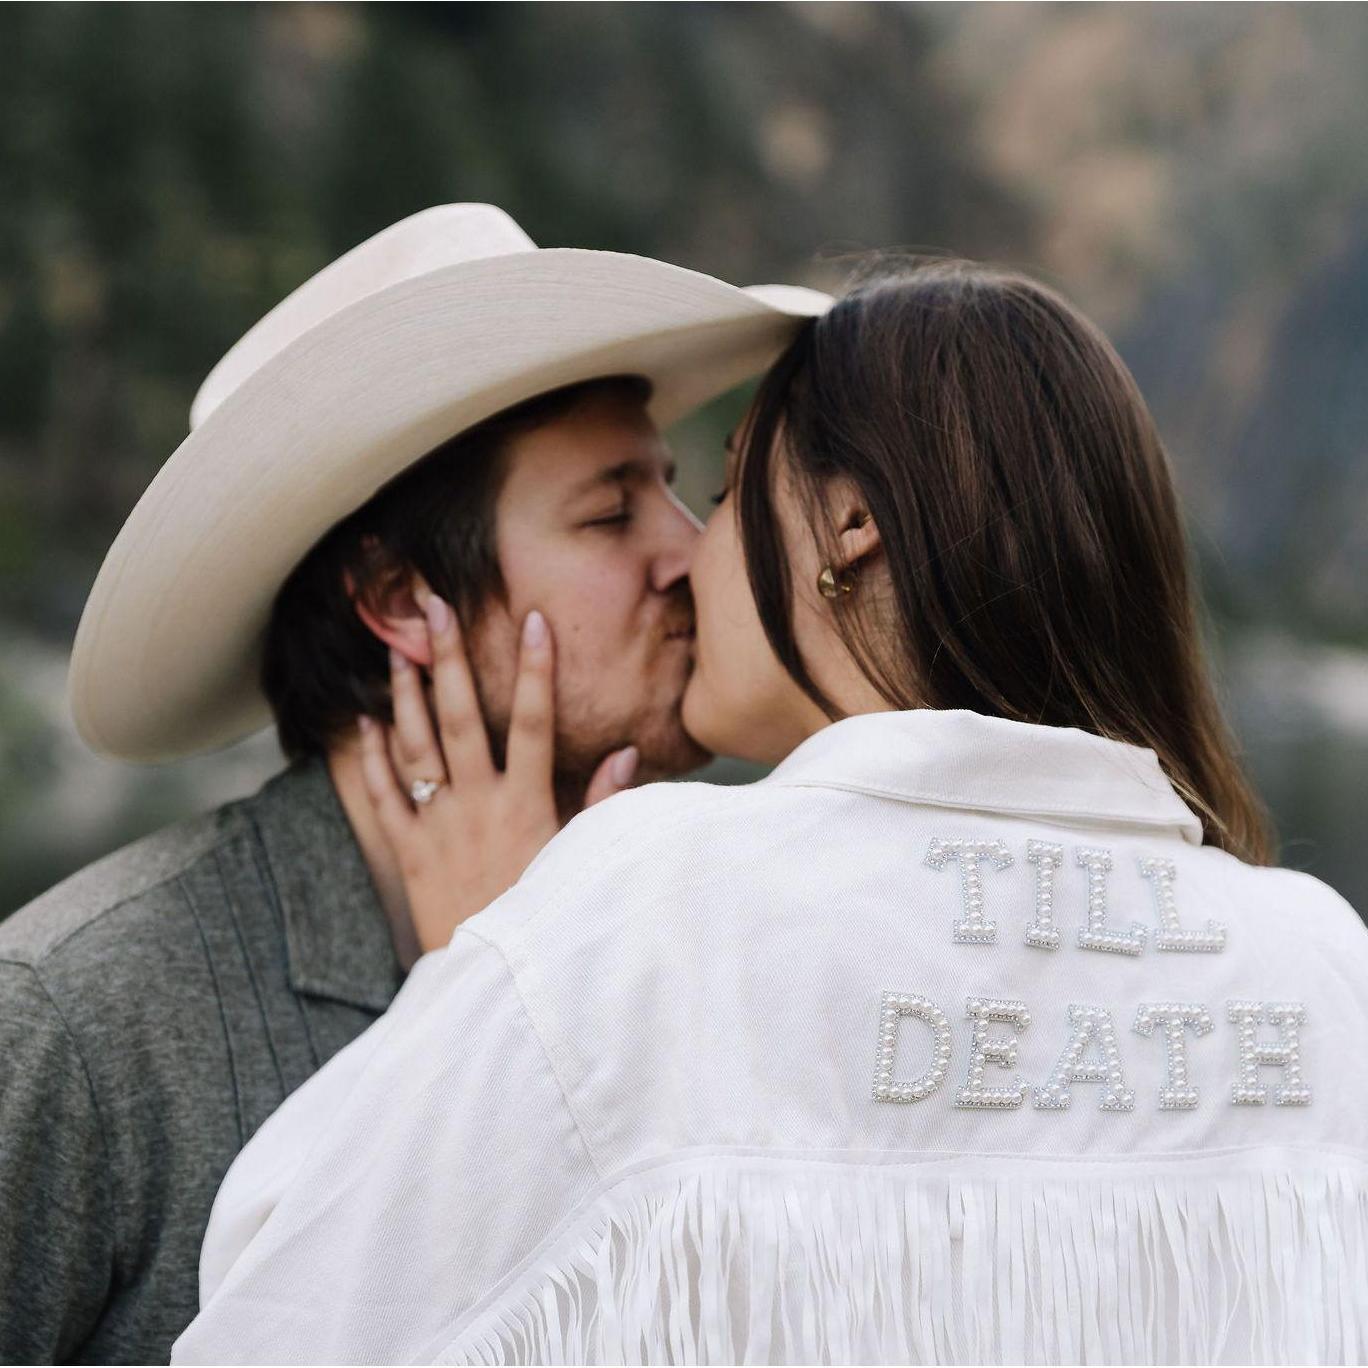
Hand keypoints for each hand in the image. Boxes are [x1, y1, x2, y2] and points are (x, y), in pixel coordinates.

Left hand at [358, 596, 639, 952]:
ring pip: (416, 746)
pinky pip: (384, 797)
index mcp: (527, 803)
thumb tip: (626, 754)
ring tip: (393, 646)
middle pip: (460, 717)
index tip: (535, 621)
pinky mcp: (409, 852)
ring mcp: (439, 825)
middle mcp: (479, 804)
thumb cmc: (545, 917)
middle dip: (447, 657)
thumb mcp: (580, 860)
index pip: (533, 722)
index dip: (535, 670)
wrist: (494, 982)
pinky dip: (372, 759)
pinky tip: (365, 722)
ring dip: (404, 694)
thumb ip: (602, 805)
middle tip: (433, 607)